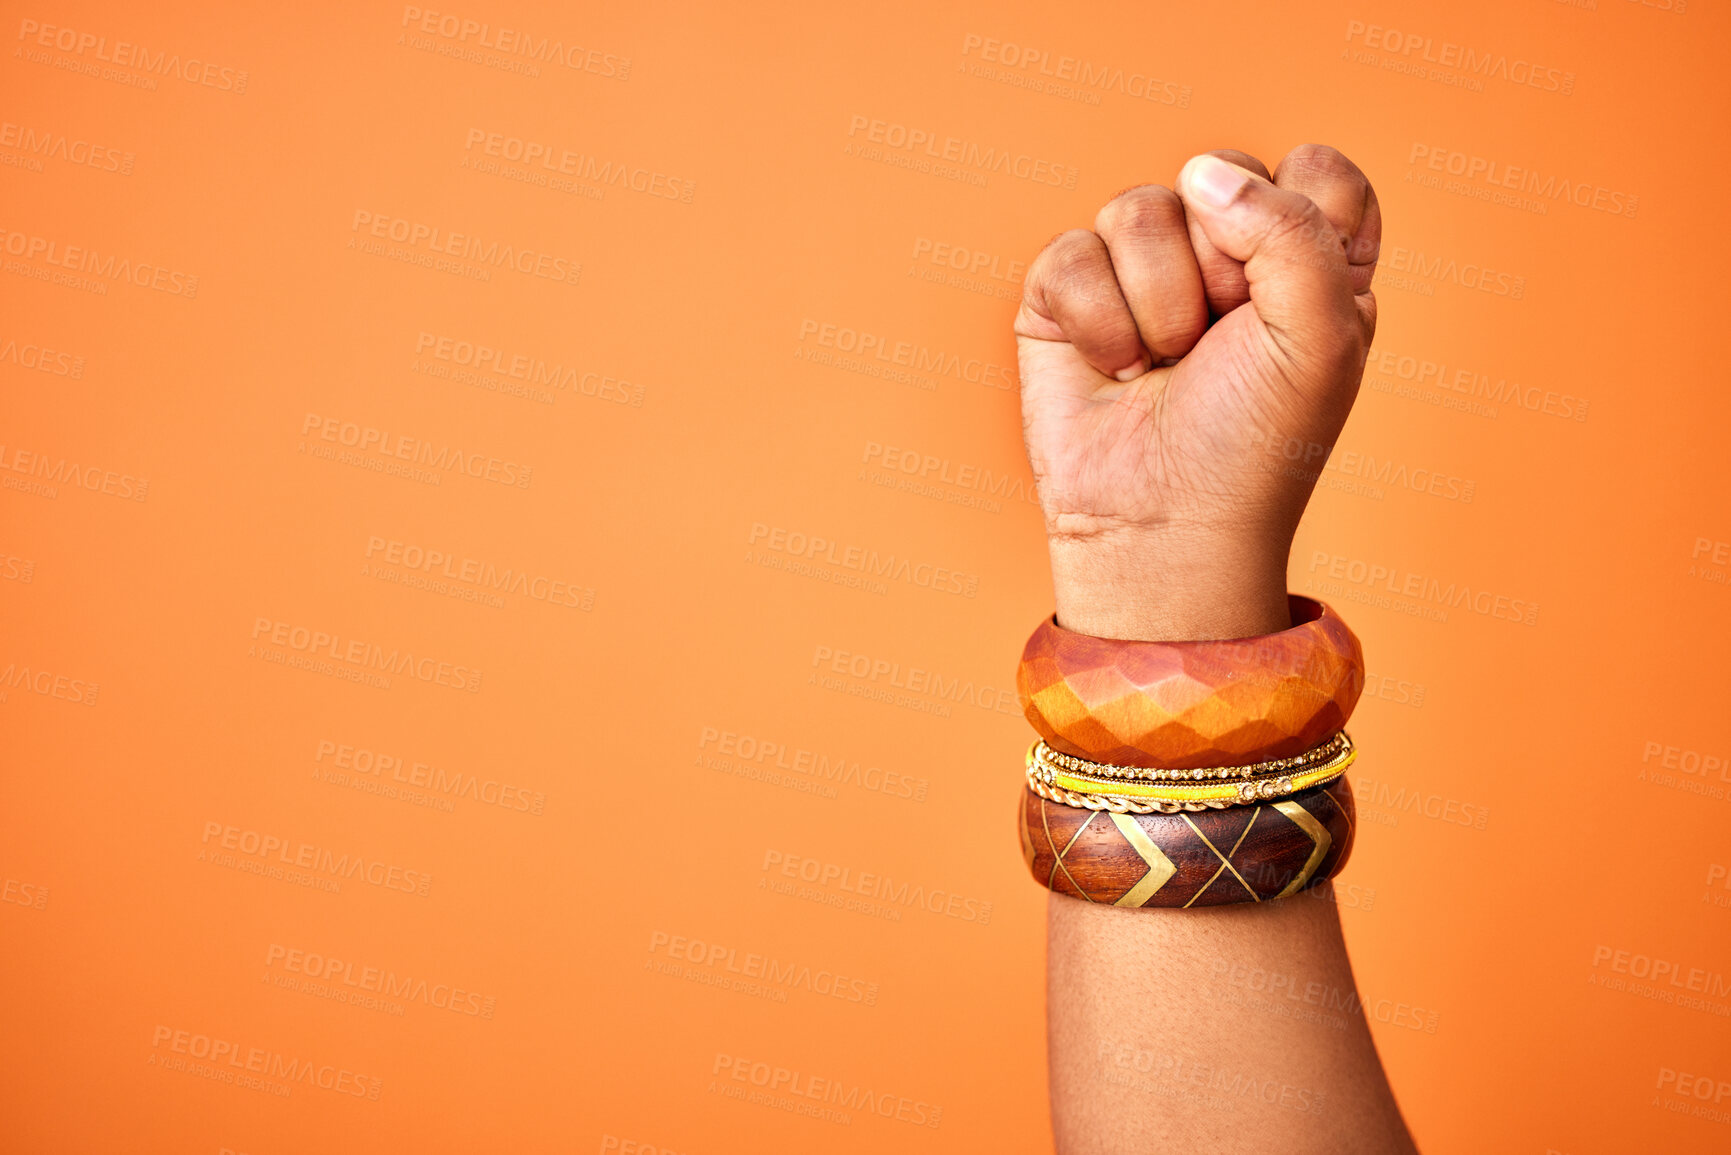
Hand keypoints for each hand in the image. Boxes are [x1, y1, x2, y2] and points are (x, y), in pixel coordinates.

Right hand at [1014, 145, 1380, 639]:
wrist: (1162, 525)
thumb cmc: (1253, 446)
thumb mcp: (1320, 338)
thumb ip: (1294, 230)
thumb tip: (1202, 175)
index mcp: (1308, 259)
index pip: (1315, 171)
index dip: (1298, 220)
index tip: (1292, 301)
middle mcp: (1225, 253)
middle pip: (1222, 176)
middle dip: (1220, 269)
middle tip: (1220, 345)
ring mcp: (1139, 269)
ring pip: (1136, 209)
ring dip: (1156, 307)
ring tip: (1164, 367)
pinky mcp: (1066, 295)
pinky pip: (1069, 252)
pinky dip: (1095, 322)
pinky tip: (1114, 370)